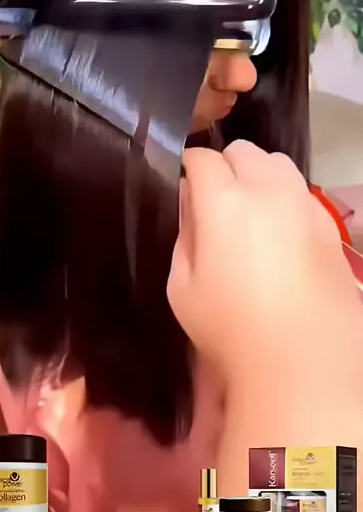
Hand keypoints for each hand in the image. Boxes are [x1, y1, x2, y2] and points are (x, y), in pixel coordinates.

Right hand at [167, 140, 357, 378]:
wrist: (303, 360)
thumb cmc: (230, 327)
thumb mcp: (182, 286)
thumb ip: (184, 235)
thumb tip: (191, 204)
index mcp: (223, 200)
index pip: (201, 158)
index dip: (188, 167)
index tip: (183, 187)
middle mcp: (267, 189)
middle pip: (242, 150)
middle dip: (224, 166)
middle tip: (215, 201)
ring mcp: (303, 203)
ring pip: (277, 163)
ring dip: (257, 175)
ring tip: (250, 211)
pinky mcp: (328, 224)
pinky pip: (300, 191)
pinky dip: (284, 197)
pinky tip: (278, 234)